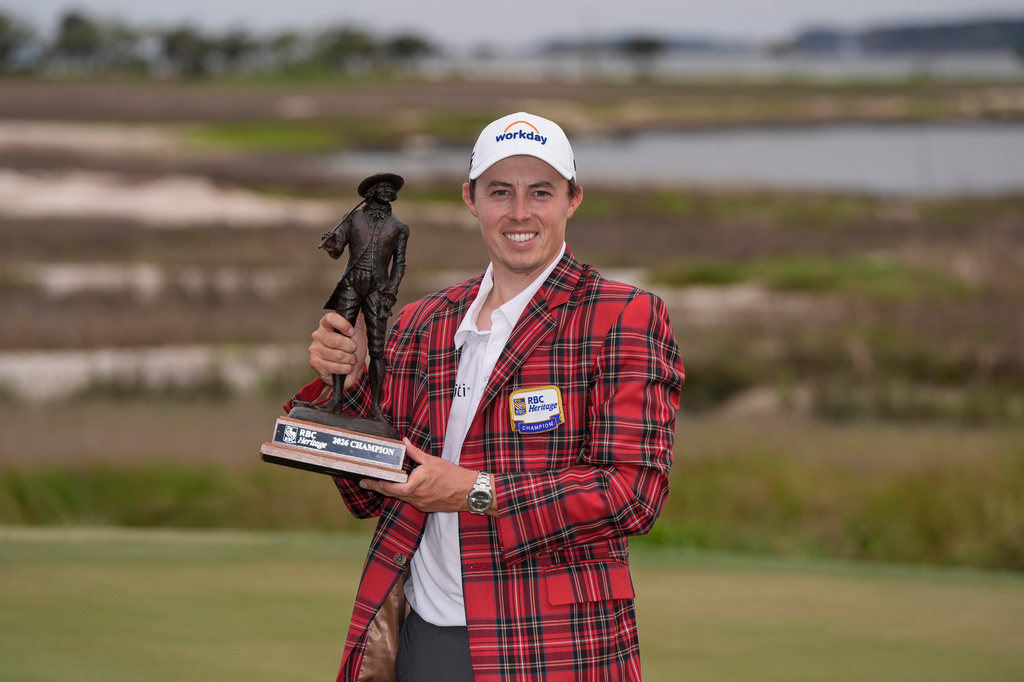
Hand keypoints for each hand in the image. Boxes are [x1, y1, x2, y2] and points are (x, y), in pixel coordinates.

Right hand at [309, 312, 366, 389]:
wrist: (349, 369)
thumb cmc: (352, 347)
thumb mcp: (358, 330)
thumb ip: (357, 317)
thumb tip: (359, 304)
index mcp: (326, 324)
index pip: (331, 318)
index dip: (343, 325)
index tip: (352, 332)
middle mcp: (317, 335)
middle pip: (338, 341)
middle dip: (352, 348)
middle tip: (353, 350)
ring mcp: (314, 349)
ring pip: (338, 355)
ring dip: (350, 360)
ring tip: (350, 359)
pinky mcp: (315, 364)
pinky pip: (335, 367)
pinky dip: (346, 369)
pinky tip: (346, 367)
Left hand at [360, 439, 478, 513]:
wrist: (468, 492)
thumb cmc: (453, 476)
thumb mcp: (433, 461)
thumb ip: (416, 453)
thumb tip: (405, 442)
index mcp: (418, 482)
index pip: (393, 487)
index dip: (379, 484)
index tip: (370, 478)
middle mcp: (417, 496)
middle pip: (392, 494)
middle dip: (378, 487)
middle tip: (365, 483)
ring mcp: (420, 503)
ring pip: (399, 498)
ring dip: (389, 491)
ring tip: (377, 484)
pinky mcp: (424, 507)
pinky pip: (409, 500)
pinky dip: (402, 494)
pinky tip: (398, 488)